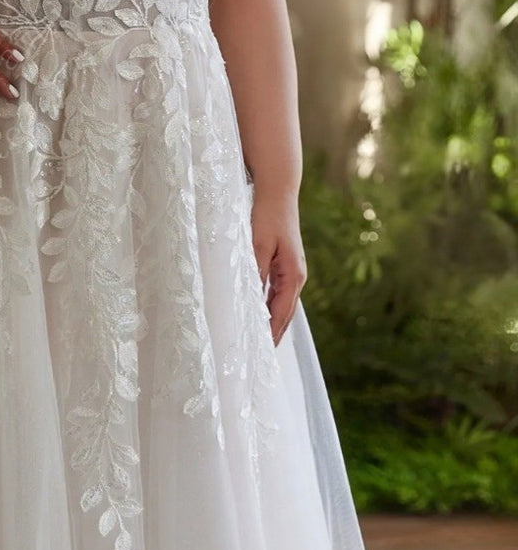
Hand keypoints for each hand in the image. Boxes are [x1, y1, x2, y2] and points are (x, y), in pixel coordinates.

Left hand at [250, 195, 306, 347]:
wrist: (278, 192)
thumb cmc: (267, 216)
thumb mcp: (259, 245)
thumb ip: (256, 272)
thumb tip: (253, 299)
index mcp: (292, 275)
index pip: (281, 313)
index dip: (271, 333)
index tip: (261, 352)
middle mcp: (296, 277)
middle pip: (285, 313)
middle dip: (275, 334)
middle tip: (261, 357)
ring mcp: (292, 271)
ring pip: (282, 304)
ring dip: (273, 322)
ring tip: (261, 343)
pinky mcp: (285, 264)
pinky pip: (278, 292)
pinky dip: (271, 307)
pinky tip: (262, 314)